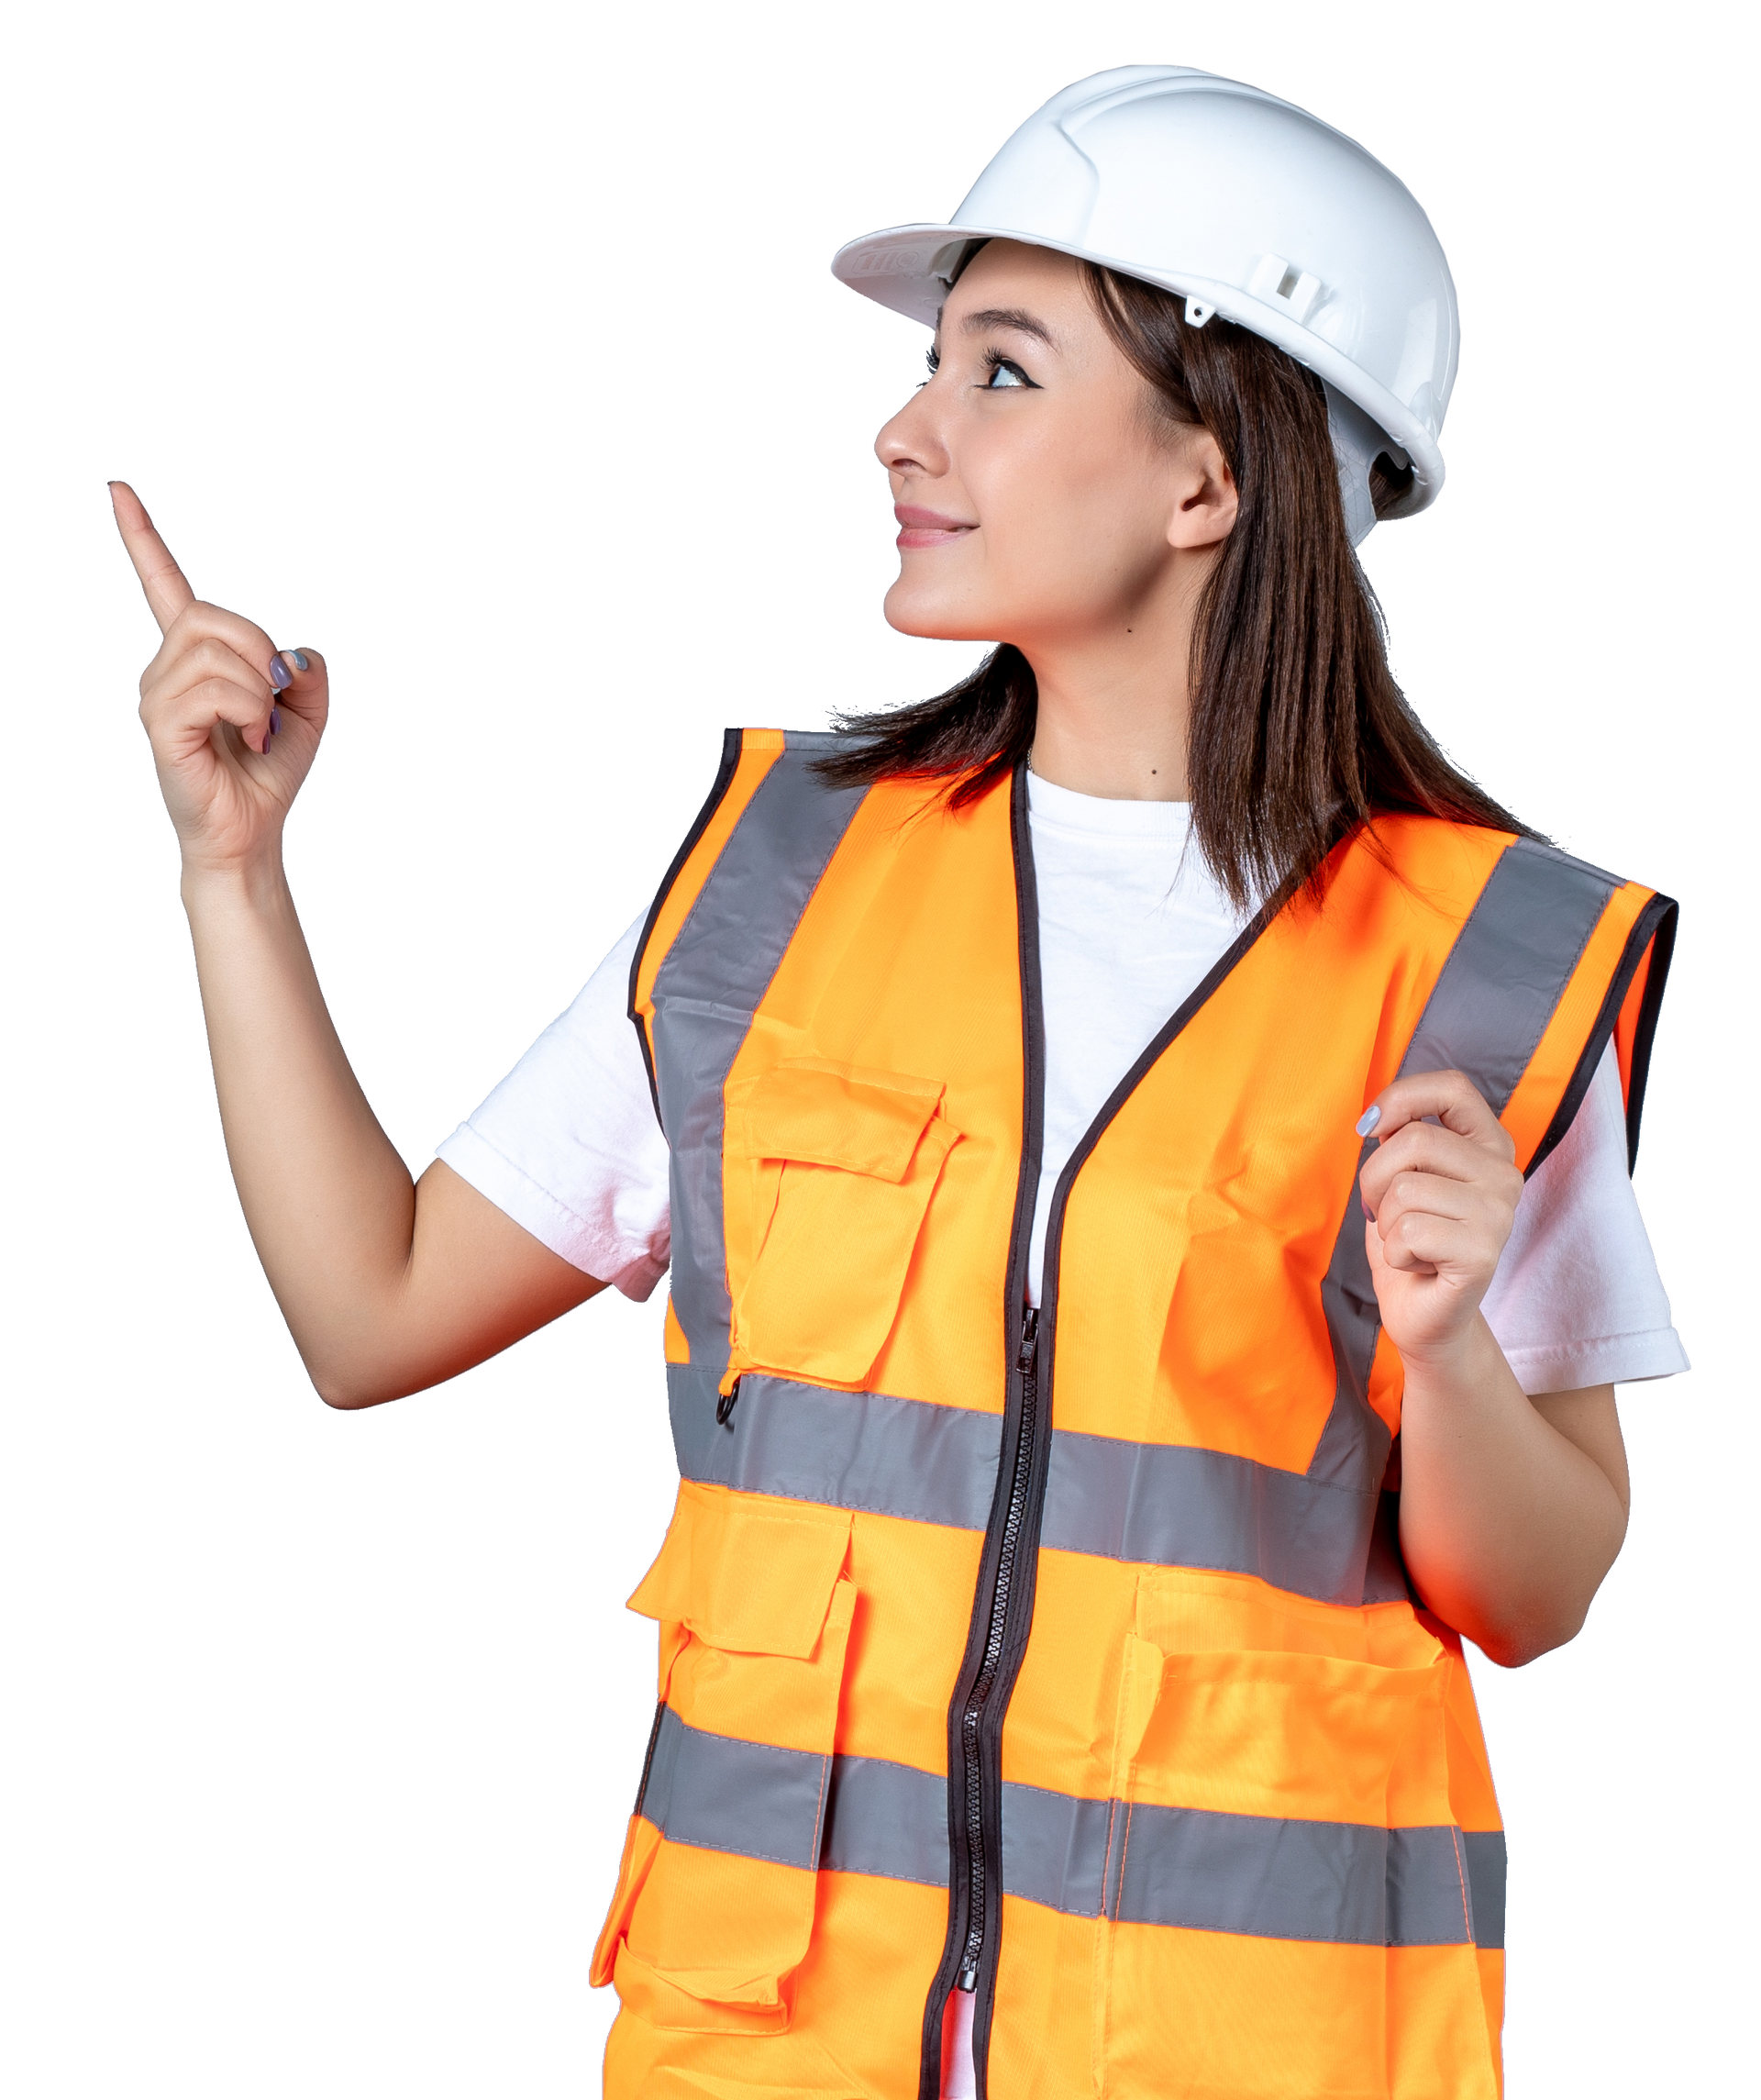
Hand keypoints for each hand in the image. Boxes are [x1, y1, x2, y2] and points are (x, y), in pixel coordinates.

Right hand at [111, 480, 328, 874]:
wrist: (251, 833)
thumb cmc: (269, 772)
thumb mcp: (308, 710)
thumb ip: (307, 668)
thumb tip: (289, 652)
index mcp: (194, 656)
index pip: (162, 584)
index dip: (142, 536)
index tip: (117, 487)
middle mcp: (163, 669)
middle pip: (209, 613)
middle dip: (259, 648)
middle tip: (277, 694)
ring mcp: (155, 696)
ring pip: (216, 652)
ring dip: (260, 690)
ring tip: (261, 727)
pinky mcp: (160, 727)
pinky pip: (215, 689)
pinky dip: (250, 709)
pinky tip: (251, 736)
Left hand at [1357, 1070, 1522, 1366]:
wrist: (1427, 1316)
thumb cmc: (1412, 1241)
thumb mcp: (1404, 1177)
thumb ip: (1402, 1139)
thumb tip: (1377, 1119)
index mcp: (1489, 1145)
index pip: (1453, 1087)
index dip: (1402, 1097)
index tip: (1371, 1127)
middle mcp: (1504, 1174)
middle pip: (1413, 1141)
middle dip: (1374, 1178)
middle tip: (1382, 1211)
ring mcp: (1500, 1214)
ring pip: (1404, 1189)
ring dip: (1383, 1221)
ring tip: (1407, 1240)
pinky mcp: (1483, 1252)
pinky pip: (1407, 1231)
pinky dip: (1394, 1252)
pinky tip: (1417, 1264)